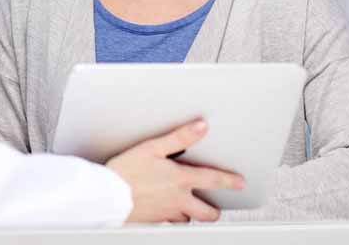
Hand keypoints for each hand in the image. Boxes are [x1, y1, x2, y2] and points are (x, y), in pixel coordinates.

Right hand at [106, 119, 244, 222]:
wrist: (108, 194)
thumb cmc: (126, 170)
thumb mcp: (153, 147)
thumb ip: (179, 137)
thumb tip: (201, 126)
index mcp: (181, 180)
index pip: (214, 181)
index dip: (230, 181)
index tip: (240, 183)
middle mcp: (178, 199)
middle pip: (207, 212)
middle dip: (214, 210)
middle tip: (215, 206)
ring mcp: (166, 213)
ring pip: (187, 218)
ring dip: (190, 213)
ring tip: (189, 206)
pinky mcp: (153, 220)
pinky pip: (168, 222)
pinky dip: (171, 216)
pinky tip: (164, 209)